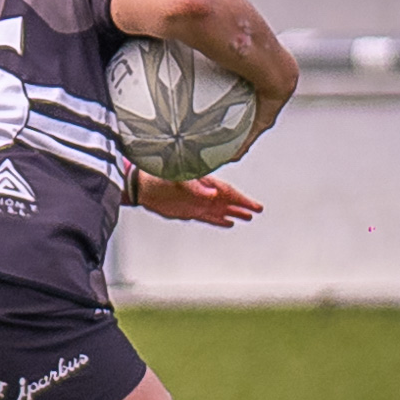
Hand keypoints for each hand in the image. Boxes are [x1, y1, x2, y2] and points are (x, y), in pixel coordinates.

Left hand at [137, 171, 262, 227]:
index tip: (255, 207)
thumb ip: (197, 188)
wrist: (142, 186)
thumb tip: (214, 194)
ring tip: (247, 218)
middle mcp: (203, 193)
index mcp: (204, 183)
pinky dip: (218, 220)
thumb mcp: (179, 180)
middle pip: (228, 201)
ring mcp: (197, 202)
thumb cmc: (160, 176)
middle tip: (257, 211)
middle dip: (242, 206)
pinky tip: (228, 223)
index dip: (242, 199)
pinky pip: (208, 217)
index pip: (228, 192)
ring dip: (233, 213)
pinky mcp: (189, 211)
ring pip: (220, 209)